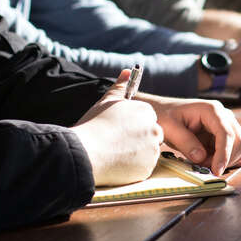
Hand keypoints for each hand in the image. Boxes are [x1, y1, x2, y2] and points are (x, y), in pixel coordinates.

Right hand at [71, 70, 163, 185]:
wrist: (86, 153)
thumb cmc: (94, 125)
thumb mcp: (106, 102)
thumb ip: (120, 87)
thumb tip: (127, 72)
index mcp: (146, 112)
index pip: (147, 119)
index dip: (132, 126)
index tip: (119, 130)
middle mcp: (154, 130)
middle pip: (151, 135)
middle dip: (138, 139)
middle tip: (117, 143)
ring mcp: (153, 150)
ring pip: (148, 152)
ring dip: (136, 153)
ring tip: (115, 153)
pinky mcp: (148, 168)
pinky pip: (143, 167)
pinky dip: (133, 167)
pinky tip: (117, 163)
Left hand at [136, 95, 240, 175]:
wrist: (163, 111)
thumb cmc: (165, 115)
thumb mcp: (169, 128)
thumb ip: (185, 142)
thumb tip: (201, 158)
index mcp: (211, 110)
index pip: (226, 133)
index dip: (224, 154)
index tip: (216, 170)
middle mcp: (224, 116)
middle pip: (238, 141)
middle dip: (224, 159)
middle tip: (203, 168)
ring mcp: (226, 125)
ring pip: (238, 148)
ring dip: (224, 161)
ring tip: (201, 162)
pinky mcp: (223, 135)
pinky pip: (232, 151)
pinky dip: (224, 160)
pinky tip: (209, 161)